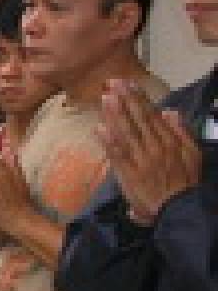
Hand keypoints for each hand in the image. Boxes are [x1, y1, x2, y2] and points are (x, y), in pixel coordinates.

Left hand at [98, 79, 201, 224]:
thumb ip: (181, 132)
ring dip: (115, 115)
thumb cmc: (185, 181)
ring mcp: (141, 160)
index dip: (139, 99)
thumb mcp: (192, 154)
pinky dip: (109, 142)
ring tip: (106, 98)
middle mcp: (154, 147)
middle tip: (112, 82)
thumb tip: (169, 111)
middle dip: (125, 100)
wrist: (180, 208)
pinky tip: (99, 129)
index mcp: (169, 141)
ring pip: (127, 133)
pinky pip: (118, 156)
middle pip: (138, 120)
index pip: (152, 116)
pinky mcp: (130, 174)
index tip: (129, 84)